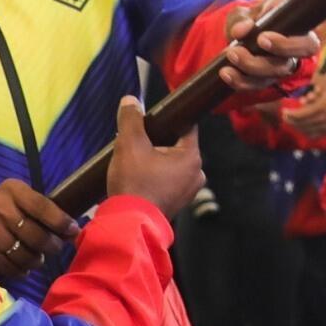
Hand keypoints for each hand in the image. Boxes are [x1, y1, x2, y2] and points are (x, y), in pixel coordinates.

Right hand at [0, 178, 81, 285]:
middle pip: (34, 234)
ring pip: (22, 252)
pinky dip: (20, 269)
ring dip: (36, 260)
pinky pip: (8, 264)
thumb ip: (41, 210)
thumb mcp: (18, 197)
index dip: (60, 221)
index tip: (73, 231)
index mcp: (12, 190)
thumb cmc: (0, 207)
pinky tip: (24, 268)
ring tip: (39, 259)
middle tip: (55, 248)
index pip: (42, 206)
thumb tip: (71, 230)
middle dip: (51, 245)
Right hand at [106, 95, 204, 220]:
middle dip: (156, 140)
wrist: (129, 225)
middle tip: (135, 141)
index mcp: (192, 157)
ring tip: (133, 160)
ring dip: (154, 158)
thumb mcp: (129, 145)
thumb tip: (131, 101)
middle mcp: (196, 173)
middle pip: (176, 144)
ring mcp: (188, 190)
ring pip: (171, 163)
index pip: (186, 125)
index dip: (168, 118)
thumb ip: (131, 119)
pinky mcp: (177, 202)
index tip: (152, 117)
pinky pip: (168, 179)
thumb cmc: (133, 184)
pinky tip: (137, 176)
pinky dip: (154, 175)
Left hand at [219, 0, 321, 92]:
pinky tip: (225, 73)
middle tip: (235, 52)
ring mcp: (279, 69)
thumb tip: (240, 31)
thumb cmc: (254, 17)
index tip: (261, 38)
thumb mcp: (248, 12)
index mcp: (300, 32)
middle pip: (285, 66)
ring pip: (269, 78)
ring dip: (245, 70)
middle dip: (260, 63)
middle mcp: (293, 55)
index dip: (286, 46)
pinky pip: (255, 86)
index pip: (307, 45)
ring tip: (228, 56)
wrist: (245, 31)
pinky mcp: (265, 80)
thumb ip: (243, 18)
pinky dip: (238, 81)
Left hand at [283, 79, 325, 137]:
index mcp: (319, 108)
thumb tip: (310, 75)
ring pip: (305, 131)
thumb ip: (318, 79)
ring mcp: (324, 128)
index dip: (289, 114)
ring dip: (296, 127)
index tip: (284, 110)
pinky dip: (306, 133)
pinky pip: (314, 136)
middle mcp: (320, 120)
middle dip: (290, 121)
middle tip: (285, 116)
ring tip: (292, 122)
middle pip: (300, 124)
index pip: (299, 115)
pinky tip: (303, 129)